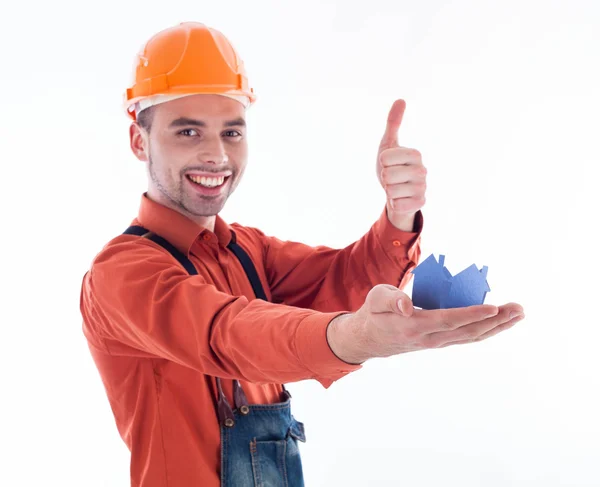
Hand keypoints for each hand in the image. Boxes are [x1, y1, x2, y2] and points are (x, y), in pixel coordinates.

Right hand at [327, 284, 524, 363]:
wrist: (369, 339)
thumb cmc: (374, 312)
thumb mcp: (375, 299)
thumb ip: (390, 299)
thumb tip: (407, 305)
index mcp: (414, 326)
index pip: (448, 320)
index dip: (472, 315)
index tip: (494, 308)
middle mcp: (430, 339)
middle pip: (468, 332)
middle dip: (496, 321)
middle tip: (519, 309)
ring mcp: (437, 343)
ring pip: (472, 337)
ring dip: (498, 327)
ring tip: (518, 314)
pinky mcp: (440, 342)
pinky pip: (467, 337)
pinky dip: (487, 330)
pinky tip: (500, 322)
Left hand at [377, 100, 426, 231]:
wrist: (397, 191)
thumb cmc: (391, 166)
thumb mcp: (388, 144)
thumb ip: (393, 123)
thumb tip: (401, 99)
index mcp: (415, 154)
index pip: (385, 157)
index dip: (382, 162)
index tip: (389, 164)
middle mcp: (422, 170)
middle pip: (387, 175)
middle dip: (384, 178)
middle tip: (392, 178)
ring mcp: (423, 188)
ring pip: (391, 191)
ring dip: (389, 191)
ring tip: (396, 188)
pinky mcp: (420, 204)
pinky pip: (397, 205)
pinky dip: (394, 203)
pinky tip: (401, 199)